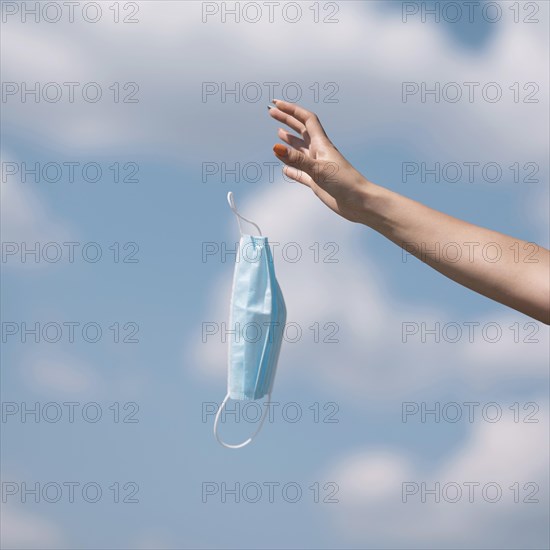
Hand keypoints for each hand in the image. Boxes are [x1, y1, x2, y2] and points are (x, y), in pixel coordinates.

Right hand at [269, 99, 370, 222]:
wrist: (358, 201)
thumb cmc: (344, 182)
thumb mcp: (318, 169)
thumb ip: (297, 159)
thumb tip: (276, 147)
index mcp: (322, 144)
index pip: (306, 120)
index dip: (291, 110)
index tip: (277, 104)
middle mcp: (319, 152)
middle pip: (300, 131)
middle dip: (286, 120)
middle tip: (271, 112)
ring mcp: (317, 166)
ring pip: (300, 150)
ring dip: (289, 141)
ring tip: (279, 133)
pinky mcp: (316, 181)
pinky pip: (300, 172)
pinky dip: (292, 169)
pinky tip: (285, 168)